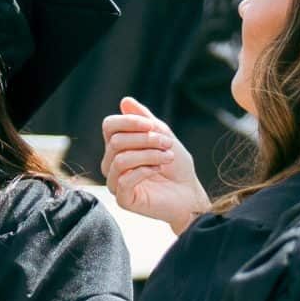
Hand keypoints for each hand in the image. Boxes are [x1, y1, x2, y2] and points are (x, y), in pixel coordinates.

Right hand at [101, 96, 210, 233]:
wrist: (190, 193)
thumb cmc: (177, 166)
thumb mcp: (163, 135)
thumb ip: (145, 119)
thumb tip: (125, 101)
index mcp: (118, 146)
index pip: (109, 126)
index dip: (130, 121)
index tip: (153, 125)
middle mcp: (112, 163)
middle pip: (116, 141)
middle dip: (146, 139)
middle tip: (167, 143)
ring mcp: (115, 182)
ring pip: (121, 159)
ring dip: (149, 154)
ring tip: (167, 157)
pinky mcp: (123, 199)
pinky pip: (124, 180)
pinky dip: (145, 171)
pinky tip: (158, 170)